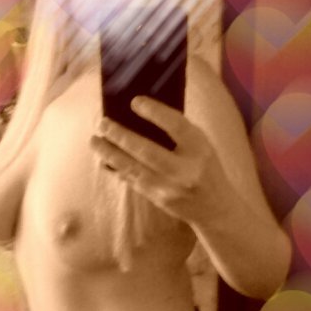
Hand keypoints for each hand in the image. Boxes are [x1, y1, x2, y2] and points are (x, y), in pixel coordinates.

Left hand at [90, 96, 231, 224]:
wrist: (216, 208)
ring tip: (94, 140)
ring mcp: (170, 188)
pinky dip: (116, 170)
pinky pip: (133, 182)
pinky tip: (103, 161)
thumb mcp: (202, 146)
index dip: (154, 112)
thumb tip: (143, 113)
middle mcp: (185, 170)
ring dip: (110, 154)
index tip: (134, 101)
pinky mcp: (159, 200)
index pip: (176, 126)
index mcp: (200, 150)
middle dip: (120, 136)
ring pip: (133, 169)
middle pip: (147, 150)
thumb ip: (180, 132)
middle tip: (102, 123)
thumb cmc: (207, 169)